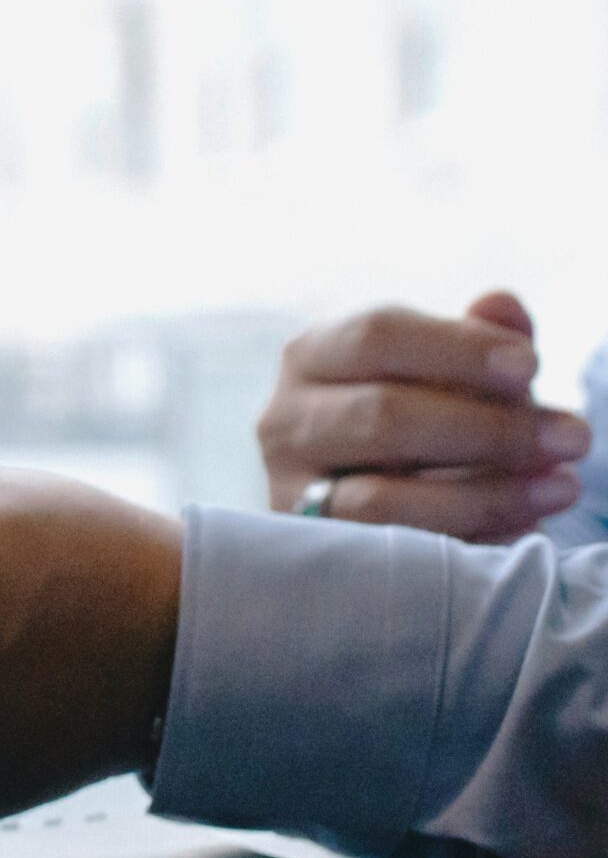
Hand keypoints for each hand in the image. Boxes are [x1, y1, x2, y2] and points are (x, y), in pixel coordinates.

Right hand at [260, 291, 586, 541]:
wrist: (380, 491)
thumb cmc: (422, 414)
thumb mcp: (453, 371)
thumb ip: (477, 337)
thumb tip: (500, 304)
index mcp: (314, 355)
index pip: (376, 337)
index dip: (457, 350)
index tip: (532, 368)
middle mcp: (284, 420)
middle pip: (381, 416)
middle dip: (489, 430)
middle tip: (572, 438)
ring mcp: (290, 490)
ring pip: (380, 498)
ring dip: (484, 496)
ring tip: (561, 487)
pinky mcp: (313, 552)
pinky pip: (389, 553)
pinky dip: (462, 541)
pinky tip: (522, 528)